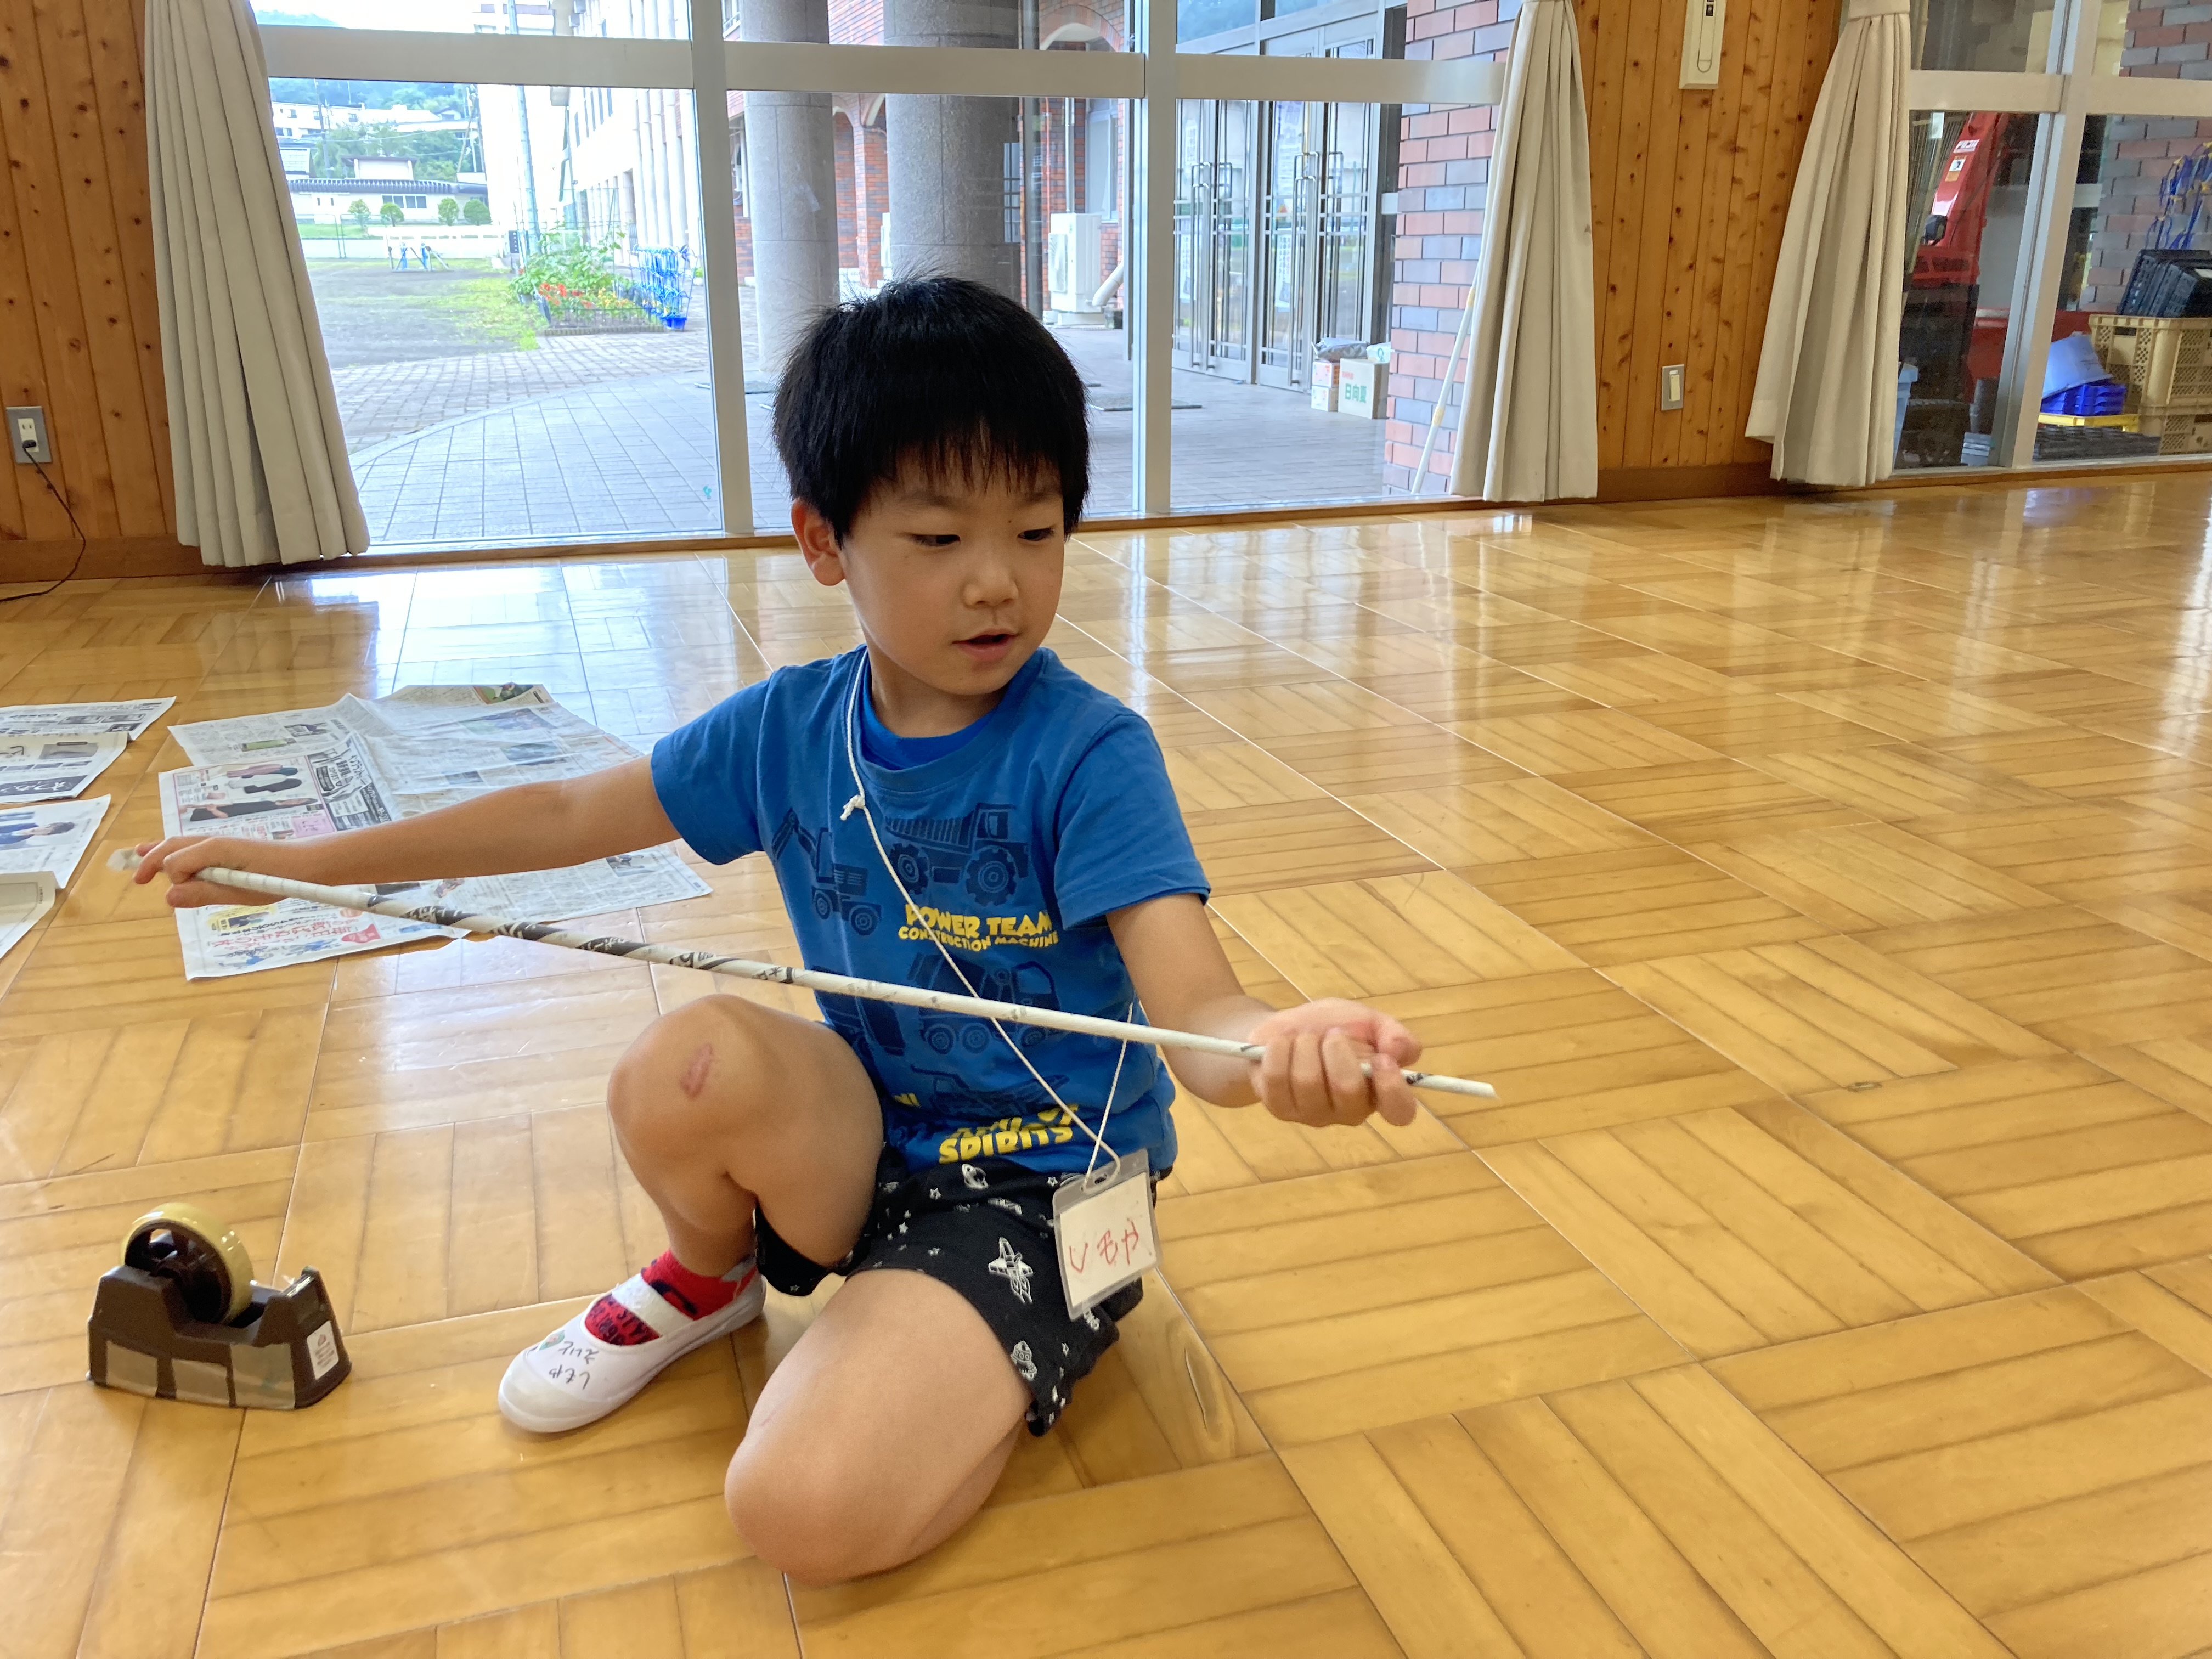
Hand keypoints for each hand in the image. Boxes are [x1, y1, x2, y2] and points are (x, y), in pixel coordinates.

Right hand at [132, 835, 310, 908]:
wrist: (306, 864)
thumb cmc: (276, 879)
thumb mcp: (240, 891)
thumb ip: (205, 893)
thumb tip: (168, 896)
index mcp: (215, 848)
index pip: (177, 861)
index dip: (175, 880)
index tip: (183, 896)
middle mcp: (213, 841)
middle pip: (173, 847)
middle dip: (153, 860)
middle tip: (137, 880)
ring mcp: (220, 843)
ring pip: (182, 844)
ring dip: (161, 851)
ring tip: (140, 856)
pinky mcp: (227, 850)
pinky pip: (195, 848)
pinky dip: (178, 851)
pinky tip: (170, 855)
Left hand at [1247, 998, 1421, 1128]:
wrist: (1287, 1029)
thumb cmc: (1335, 1027)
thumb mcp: (1369, 1021)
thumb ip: (1392, 1034)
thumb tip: (1397, 1050)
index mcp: (1379, 1092)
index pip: (1400, 1111)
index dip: (1392, 1088)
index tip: (1380, 1058)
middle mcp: (1350, 1111)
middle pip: (1348, 1089)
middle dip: (1337, 1049)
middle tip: (1331, 1034)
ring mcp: (1313, 1114)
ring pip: (1308, 1081)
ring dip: (1305, 1045)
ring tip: (1305, 1036)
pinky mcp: (1281, 1109)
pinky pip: (1277, 1078)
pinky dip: (1279, 1050)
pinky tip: (1283, 1044)